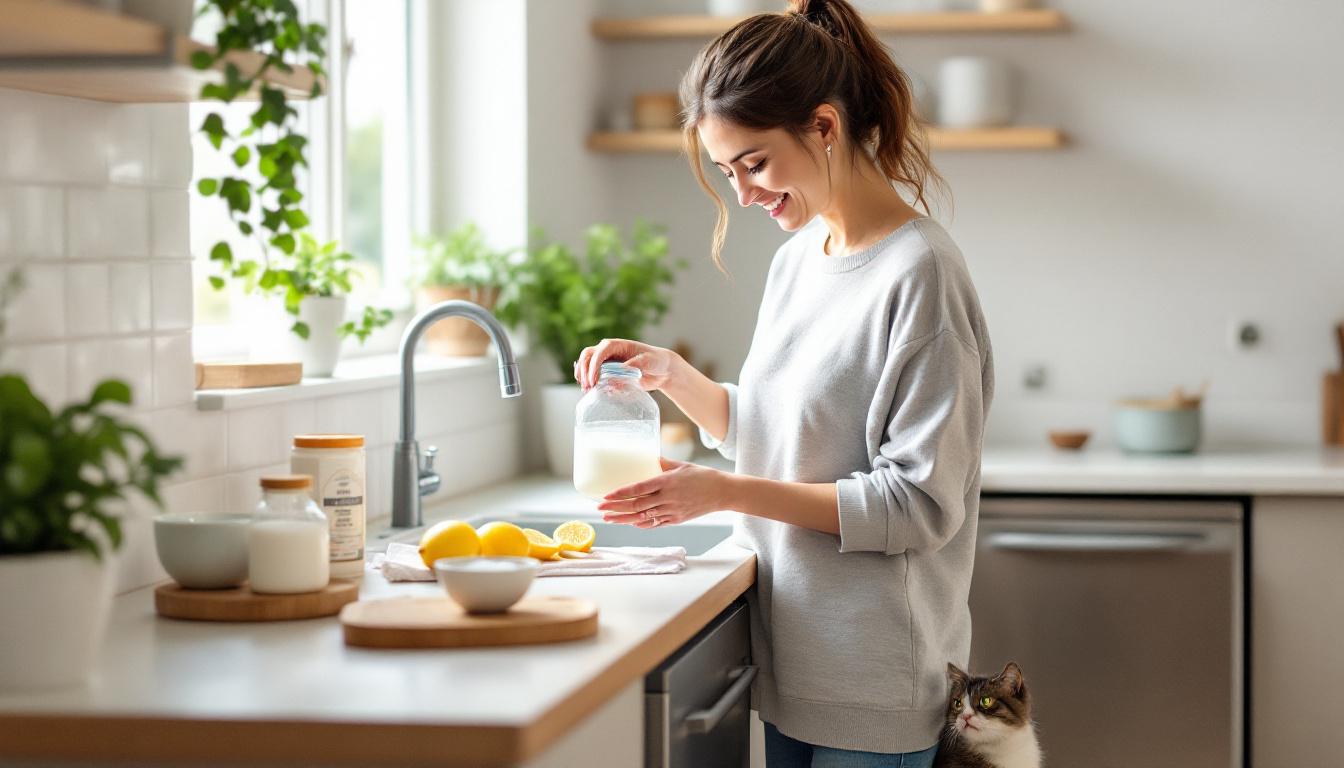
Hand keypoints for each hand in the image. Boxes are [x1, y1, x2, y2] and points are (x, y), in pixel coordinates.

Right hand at [574, 338, 679, 391]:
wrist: (661, 369)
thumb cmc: (655, 361)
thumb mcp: (648, 361)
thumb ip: (634, 366)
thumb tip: (618, 373)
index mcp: (616, 345)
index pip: (599, 352)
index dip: (593, 366)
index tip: (593, 381)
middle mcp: (608, 351)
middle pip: (587, 356)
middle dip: (584, 371)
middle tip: (587, 387)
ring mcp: (606, 361)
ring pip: (586, 364)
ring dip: (583, 377)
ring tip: (587, 390)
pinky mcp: (607, 372)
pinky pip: (593, 375)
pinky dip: (589, 382)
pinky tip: (592, 391)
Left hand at [597, 458, 732, 527]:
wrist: (722, 492)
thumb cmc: (702, 476)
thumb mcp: (681, 465)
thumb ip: (662, 463)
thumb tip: (648, 456)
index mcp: (667, 482)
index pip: (639, 488)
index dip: (621, 493)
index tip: (606, 495)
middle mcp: (668, 498)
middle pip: (636, 505)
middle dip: (616, 508)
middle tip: (600, 508)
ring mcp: (672, 511)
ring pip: (643, 517)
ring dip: (624, 518)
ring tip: (609, 518)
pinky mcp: (677, 519)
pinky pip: (655, 524)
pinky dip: (642, 524)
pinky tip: (630, 523)